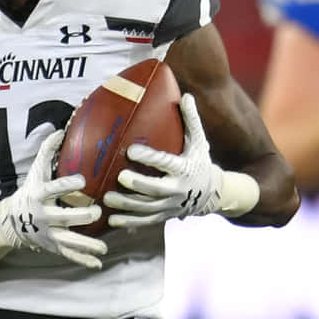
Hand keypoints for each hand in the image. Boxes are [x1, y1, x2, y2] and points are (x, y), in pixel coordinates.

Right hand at [0, 129, 107, 268]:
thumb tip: (60, 130)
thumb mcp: (35, 172)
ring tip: (103, 248)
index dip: (66, 185)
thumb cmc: (30, 191)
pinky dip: (83, 259)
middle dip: (81, 216)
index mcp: (38, 195)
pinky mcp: (53, 246)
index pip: (52, 189)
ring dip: (86, 244)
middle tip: (97, 213)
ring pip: (68, 240)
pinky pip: (69, 254)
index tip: (82, 180)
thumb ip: (46, 151)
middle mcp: (43, 215)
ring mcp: (48, 233)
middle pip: (63, 217)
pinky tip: (98, 263)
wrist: (12, 221)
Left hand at [104, 93, 223, 227]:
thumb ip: (191, 119)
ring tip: (107, 199)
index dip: (149, 157)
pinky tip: (111, 221)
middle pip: (156, 189)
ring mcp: (169, 205)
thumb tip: (185, 95)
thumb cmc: (198, 161)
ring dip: (127, 205)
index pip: (166, 163)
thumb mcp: (199, 141)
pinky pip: (145, 221)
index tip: (131, 151)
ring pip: (147, 208)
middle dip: (138, 185)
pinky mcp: (163, 215)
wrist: (211, 193)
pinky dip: (129, 222)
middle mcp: (177, 189)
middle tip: (120, 177)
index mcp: (184, 168)